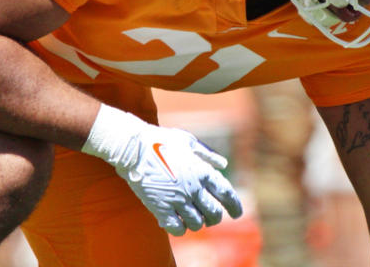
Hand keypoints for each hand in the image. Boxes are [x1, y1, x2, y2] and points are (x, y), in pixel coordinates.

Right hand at [82, 105, 242, 234]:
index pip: (227, 195)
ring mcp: (177, 199)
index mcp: (202, 171)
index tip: (236, 213)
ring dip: (197, 222)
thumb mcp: (187, 141)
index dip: (234, 206)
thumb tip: (222, 164)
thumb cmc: (161, 140)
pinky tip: (177, 222)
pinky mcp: (160, 208)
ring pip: (197, 224)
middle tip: (210, 216)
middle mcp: (193, 187)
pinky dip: (180, 228)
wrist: (133, 147)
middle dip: (215, 217)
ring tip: (192, 217)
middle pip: (214, 214)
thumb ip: (207, 154)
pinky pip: (177, 229)